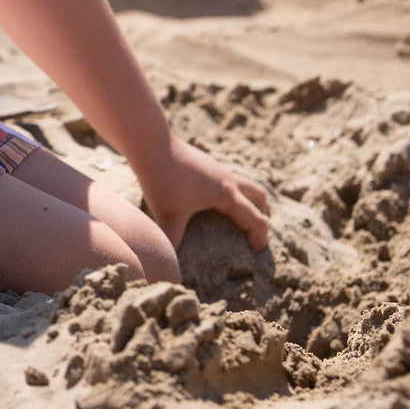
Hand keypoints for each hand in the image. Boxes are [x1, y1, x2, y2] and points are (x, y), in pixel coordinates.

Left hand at [140, 137, 268, 251]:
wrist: (149, 143)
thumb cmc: (161, 179)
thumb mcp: (167, 215)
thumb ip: (172, 241)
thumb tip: (170, 265)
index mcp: (227, 194)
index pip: (256, 219)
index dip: (259, 238)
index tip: (255, 253)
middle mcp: (226, 179)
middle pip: (257, 196)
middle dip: (259, 215)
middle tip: (249, 232)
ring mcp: (215, 168)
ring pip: (241, 184)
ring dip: (242, 200)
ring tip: (228, 218)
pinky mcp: (202, 162)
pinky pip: (223, 179)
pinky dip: (224, 192)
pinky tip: (203, 201)